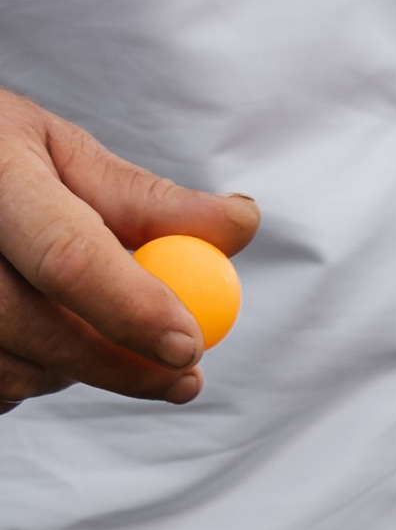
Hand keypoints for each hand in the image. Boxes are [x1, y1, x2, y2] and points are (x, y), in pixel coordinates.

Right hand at [0, 87, 257, 415]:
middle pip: (36, 328)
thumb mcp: (59, 152)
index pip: (66, 256)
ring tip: (92, 331)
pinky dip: (26, 377)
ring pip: (11, 368)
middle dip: (121, 364)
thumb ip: (146, 200)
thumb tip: (238, 225)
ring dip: (71, 369)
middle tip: (185, 377)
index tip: (190, 347)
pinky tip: (38, 339)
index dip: (133, 309)